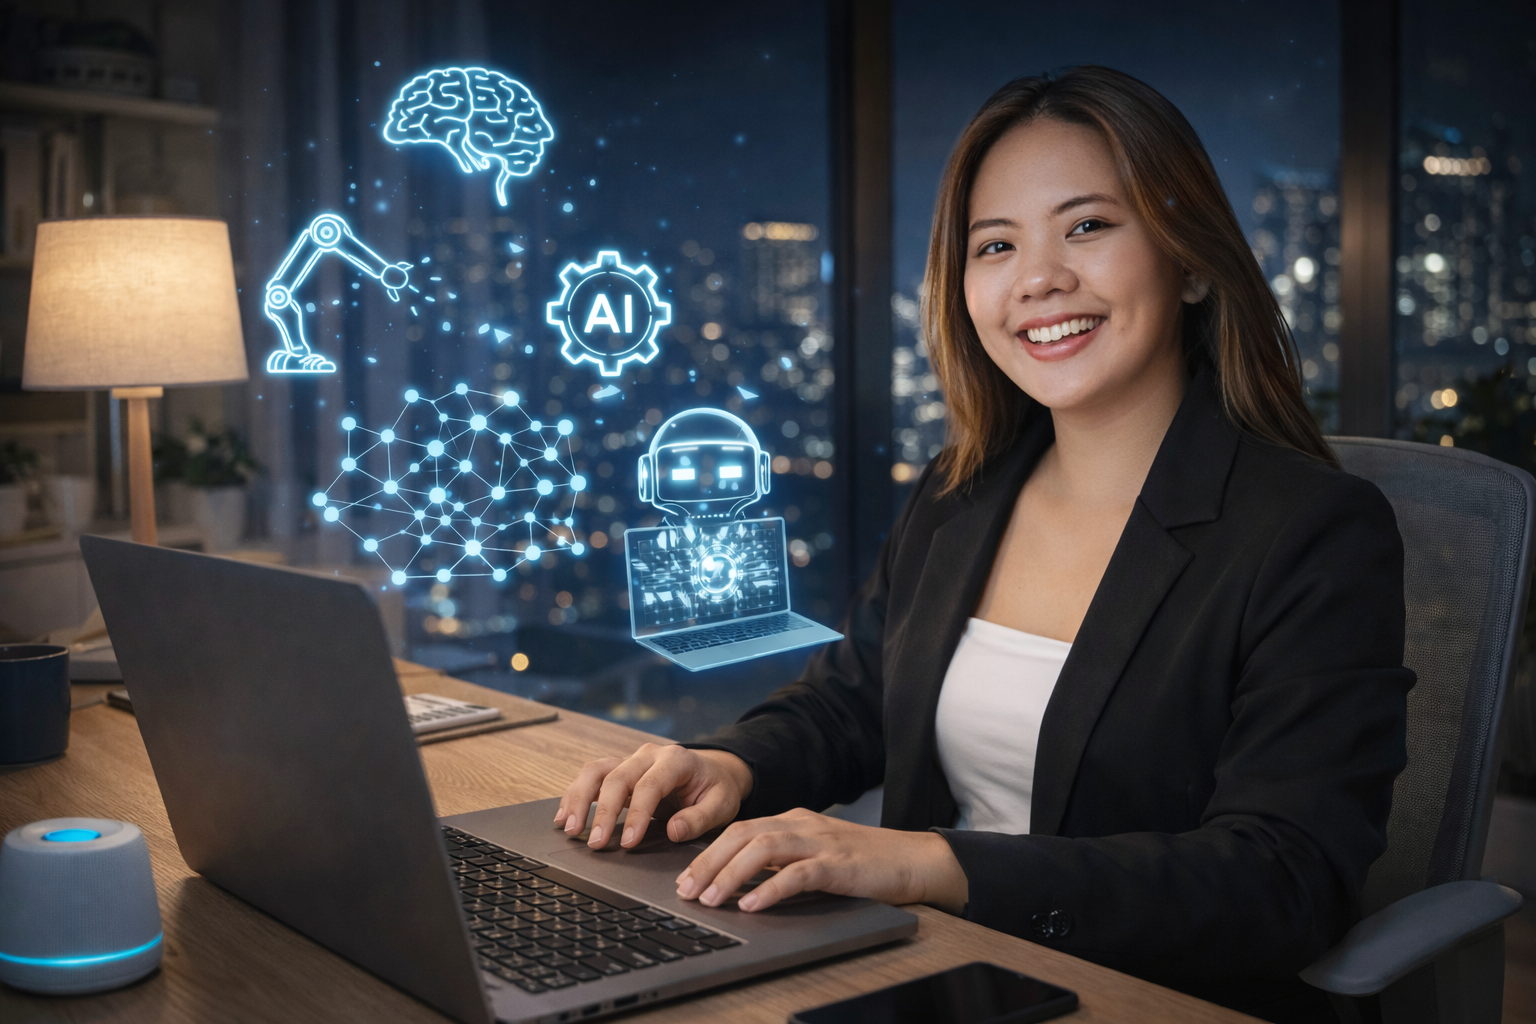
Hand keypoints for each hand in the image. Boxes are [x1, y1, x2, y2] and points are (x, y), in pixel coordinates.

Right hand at [556, 744, 753, 849]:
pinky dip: (575, 795)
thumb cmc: (717, 789)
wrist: (714, 771)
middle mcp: (649, 755)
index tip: (628, 842)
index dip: (637, 815)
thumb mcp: (722, 804)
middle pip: (617, 777)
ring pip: (596, 771)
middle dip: (603, 812)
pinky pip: (592, 777)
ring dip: (579, 799)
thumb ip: (700, 818)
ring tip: (570, 829)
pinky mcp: (620, 770)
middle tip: (595, 843)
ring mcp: (631, 760)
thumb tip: (673, 831)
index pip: (650, 785)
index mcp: (676, 760)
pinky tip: (565, 817)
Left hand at [675, 807, 968, 912]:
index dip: (707, 853)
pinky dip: (770, 888)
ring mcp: (821, 842)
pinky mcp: (839, 864)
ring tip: (710, 900)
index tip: (685, 879)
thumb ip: (783, 860)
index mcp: (793, 820)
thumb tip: (740, 881)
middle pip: (743, 834)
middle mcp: (802, 825)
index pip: (739, 829)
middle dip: (708, 863)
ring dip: (730, 875)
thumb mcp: (816, 854)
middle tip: (686, 891)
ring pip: (763, 849)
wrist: (913, 859)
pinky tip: (752, 905)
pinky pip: (797, 873)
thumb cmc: (864, 863)